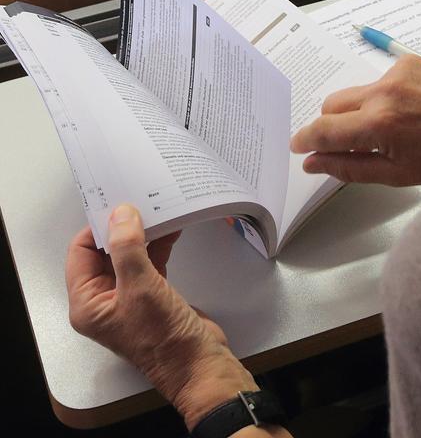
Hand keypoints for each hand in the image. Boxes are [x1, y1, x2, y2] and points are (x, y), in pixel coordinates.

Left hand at [66, 205, 254, 429]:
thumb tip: (120, 213)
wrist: (198, 362)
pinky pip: (148, 262)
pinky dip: (158, 245)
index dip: (97, 227)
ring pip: (128, 255)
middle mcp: (104, 300)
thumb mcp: (140, 286)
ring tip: (157, 209)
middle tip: (138, 200)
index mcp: (87, 303)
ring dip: (143, 234)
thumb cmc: (162, 337)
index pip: (80, 253)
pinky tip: (171, 228)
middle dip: (122, 227)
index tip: (117, 204)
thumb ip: (127, 247)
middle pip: (104, 252)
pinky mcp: (152, 294)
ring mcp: (128, 297)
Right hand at [290, 55, 420, 185]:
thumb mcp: (396, 174)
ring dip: (360, 110)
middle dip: (333, 124)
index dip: (307, 139)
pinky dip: (383, 96)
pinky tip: (406, 110)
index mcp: (378, 124)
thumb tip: (313, 162)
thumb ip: (348, 166)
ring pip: (355, 92)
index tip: (299, 146)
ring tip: (389, 127)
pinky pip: (378, 80)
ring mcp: (396, 72)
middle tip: (351, 142)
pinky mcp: (408, 61)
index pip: (324, 129)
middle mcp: (383, 92)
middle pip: (332, 104)